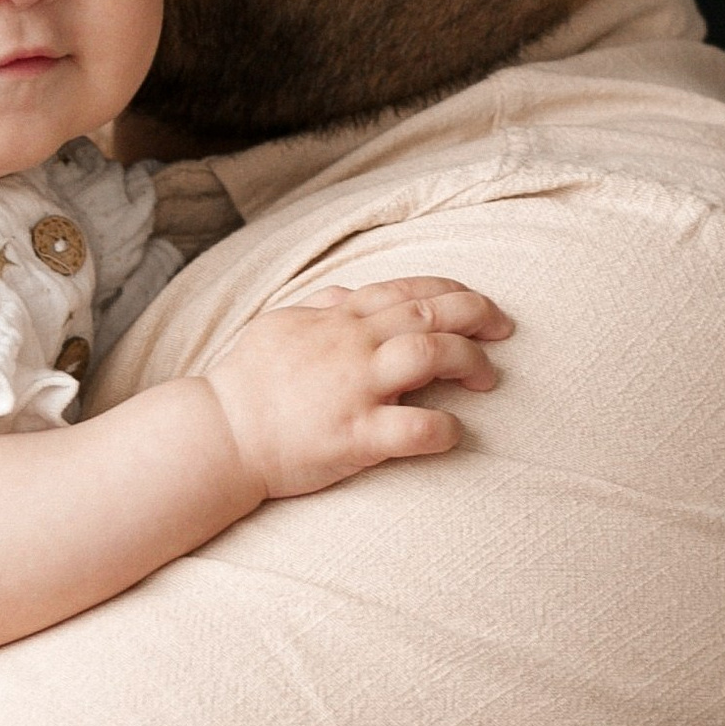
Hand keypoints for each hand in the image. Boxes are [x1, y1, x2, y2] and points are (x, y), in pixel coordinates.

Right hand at [199, 279, 511, 501]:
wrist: (220, 432)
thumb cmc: (247, 381)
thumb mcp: (280, 324)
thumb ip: (322, 307)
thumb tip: (352, 297)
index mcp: (339, 319)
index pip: (409, 290)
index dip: (453, 292)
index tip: (480, 305)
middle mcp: (353, 344)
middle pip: (432, 314)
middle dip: (479, 315)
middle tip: (504, 330)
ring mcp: (357, 388)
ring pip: (433, 355)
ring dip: (472, 362)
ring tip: (488, 379)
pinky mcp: (357, 435)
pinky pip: (417, 429)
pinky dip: (446, 430)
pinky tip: (454, 434)